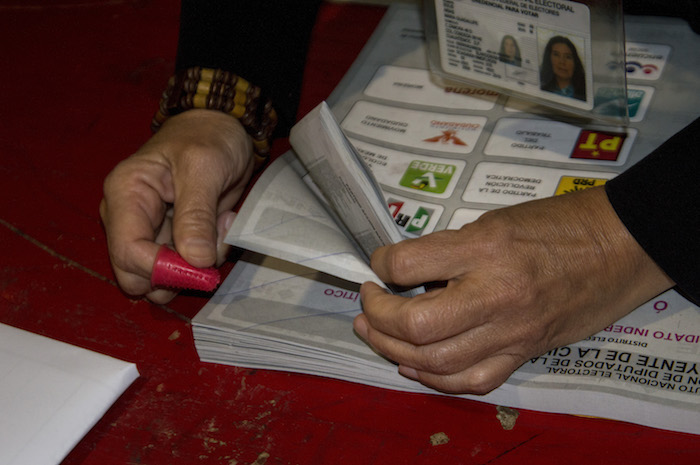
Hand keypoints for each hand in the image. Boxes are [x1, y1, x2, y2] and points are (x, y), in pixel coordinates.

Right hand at [100, 109, 253, 302]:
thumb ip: (197, 214)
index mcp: (126, 193)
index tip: (200, 266)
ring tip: (221, 227)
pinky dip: (207, 257)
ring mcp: (150, 230)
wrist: (223, 128)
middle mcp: (129, 217)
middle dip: (177, 273)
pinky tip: (222, 226)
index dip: (161, 269)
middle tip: (212, 249)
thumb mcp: (205, 168)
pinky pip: (185, 266)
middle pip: (136, 275)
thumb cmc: (208, 137)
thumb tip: (195, 260)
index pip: (127, 251)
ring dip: (196, 266)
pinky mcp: (173, 238)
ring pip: (164, 277)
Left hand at [355, 186, 673, 393]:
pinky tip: (413, 365)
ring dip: (393, 348)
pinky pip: (471, 380)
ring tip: (375, 333)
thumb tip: (406, 268)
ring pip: (437, 361)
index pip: (408, 264)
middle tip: (367, 302)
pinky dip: (434, 379)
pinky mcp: (523, 352)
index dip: (380, 264)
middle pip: (417, 324)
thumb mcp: (496, 219)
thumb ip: (449, 247)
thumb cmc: (559, 224)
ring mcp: (511, 331)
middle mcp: (496, 294)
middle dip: (378, 316)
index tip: (378, 264)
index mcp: (486, 248)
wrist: (620, 247)